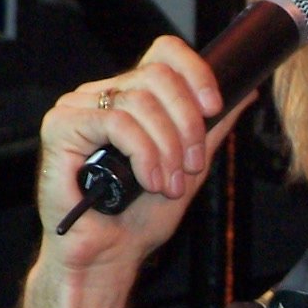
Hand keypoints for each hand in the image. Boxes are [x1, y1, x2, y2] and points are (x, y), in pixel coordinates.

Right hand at [35, 35, 255, 272]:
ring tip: (168, 185)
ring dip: (167, 148)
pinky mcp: (60, 127)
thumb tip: (246, 91)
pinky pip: (115, 122)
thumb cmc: (140, 218)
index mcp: (132, 97)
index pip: (165, 52)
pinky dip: (143, 153)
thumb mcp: (191, 168)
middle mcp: (103, 95)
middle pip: (158, 76)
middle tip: (191, 165)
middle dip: (188, 124)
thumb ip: (213, 129)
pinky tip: (148, 181)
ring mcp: (79, 107)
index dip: (196, 72)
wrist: (108, 256)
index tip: (214, 108)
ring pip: (140, 101)